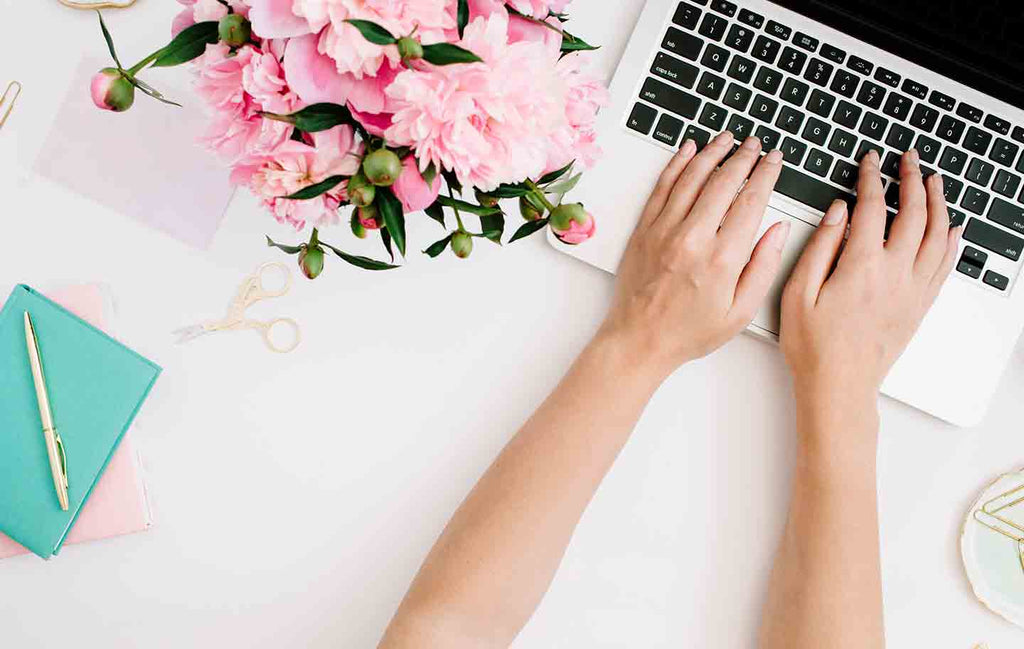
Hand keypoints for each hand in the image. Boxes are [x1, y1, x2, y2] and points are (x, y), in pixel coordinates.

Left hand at [597, 132, 790, 378]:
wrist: (639, 340)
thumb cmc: (688, 332)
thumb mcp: (740, 312)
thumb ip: (764, 267)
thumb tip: (778, 230)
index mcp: (722, 259)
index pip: (751, 201)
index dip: (766, 174)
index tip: (774, 160)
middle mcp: (692, 239)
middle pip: (723, 182)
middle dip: (743, 157)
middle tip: (755, 144)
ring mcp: (664, 231)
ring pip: (691, 178)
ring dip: (712, 153)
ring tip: (727, 139)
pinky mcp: (644, 230)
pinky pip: (662, 188)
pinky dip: (677, 165)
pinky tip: (688, 151)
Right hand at [780, 149, 959, 402]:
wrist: (840, 386)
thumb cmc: (813, 346)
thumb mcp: (798, 292)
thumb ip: (820, 247)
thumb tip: (838, 213)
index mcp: (861, 266)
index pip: (872, 208)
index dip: (871, 179)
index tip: (871, 162)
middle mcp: (895, 274)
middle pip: (913, 214)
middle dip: (912, 180)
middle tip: (909, 160)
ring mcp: (913, 290)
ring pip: (937, 235)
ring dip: (937, 203)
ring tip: (933, 182)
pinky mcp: (920, 305)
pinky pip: (945, 264)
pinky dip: (952, 240)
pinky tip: (952, 228)